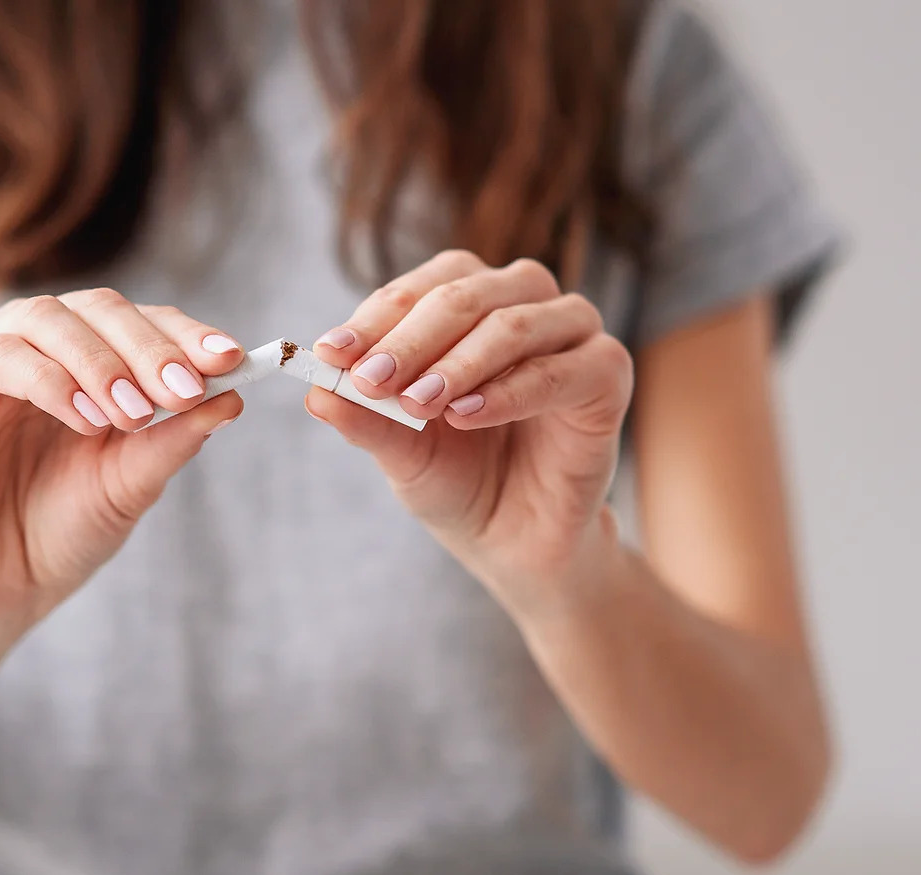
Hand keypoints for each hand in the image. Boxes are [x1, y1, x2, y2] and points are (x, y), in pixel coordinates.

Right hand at [0, 289, 244, 652]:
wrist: (3, 592)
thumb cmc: (66, 532)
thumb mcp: (133, 484)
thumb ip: (174, 438)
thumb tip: (234, 395)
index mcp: (85, 361)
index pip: (138, 321)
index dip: (183, 333)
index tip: (231, 359)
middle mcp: (34, 350)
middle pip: (94, 307)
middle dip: (147, 345)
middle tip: (183, 389)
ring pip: (42, 318)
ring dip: (98, 361)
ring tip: (132, 414)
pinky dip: (46, 380)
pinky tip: (84, 418)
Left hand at [307, 250, 633, 611]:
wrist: (514, 540)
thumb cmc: (458, 478)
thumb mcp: (400, 450)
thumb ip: (364, 417)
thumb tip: (313, 392)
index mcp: (470, 302)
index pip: (420, 288)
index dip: (374, 318)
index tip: (329, 355)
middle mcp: (523, 303)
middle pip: (464, 294)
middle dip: (410, 338)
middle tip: (370, 378)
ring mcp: (571, 335)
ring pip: (513, 324)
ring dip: (458, 362)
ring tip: (418, 403)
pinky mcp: (607, 375)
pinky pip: (560, 371)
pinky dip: (508, 391)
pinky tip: (465, 417)